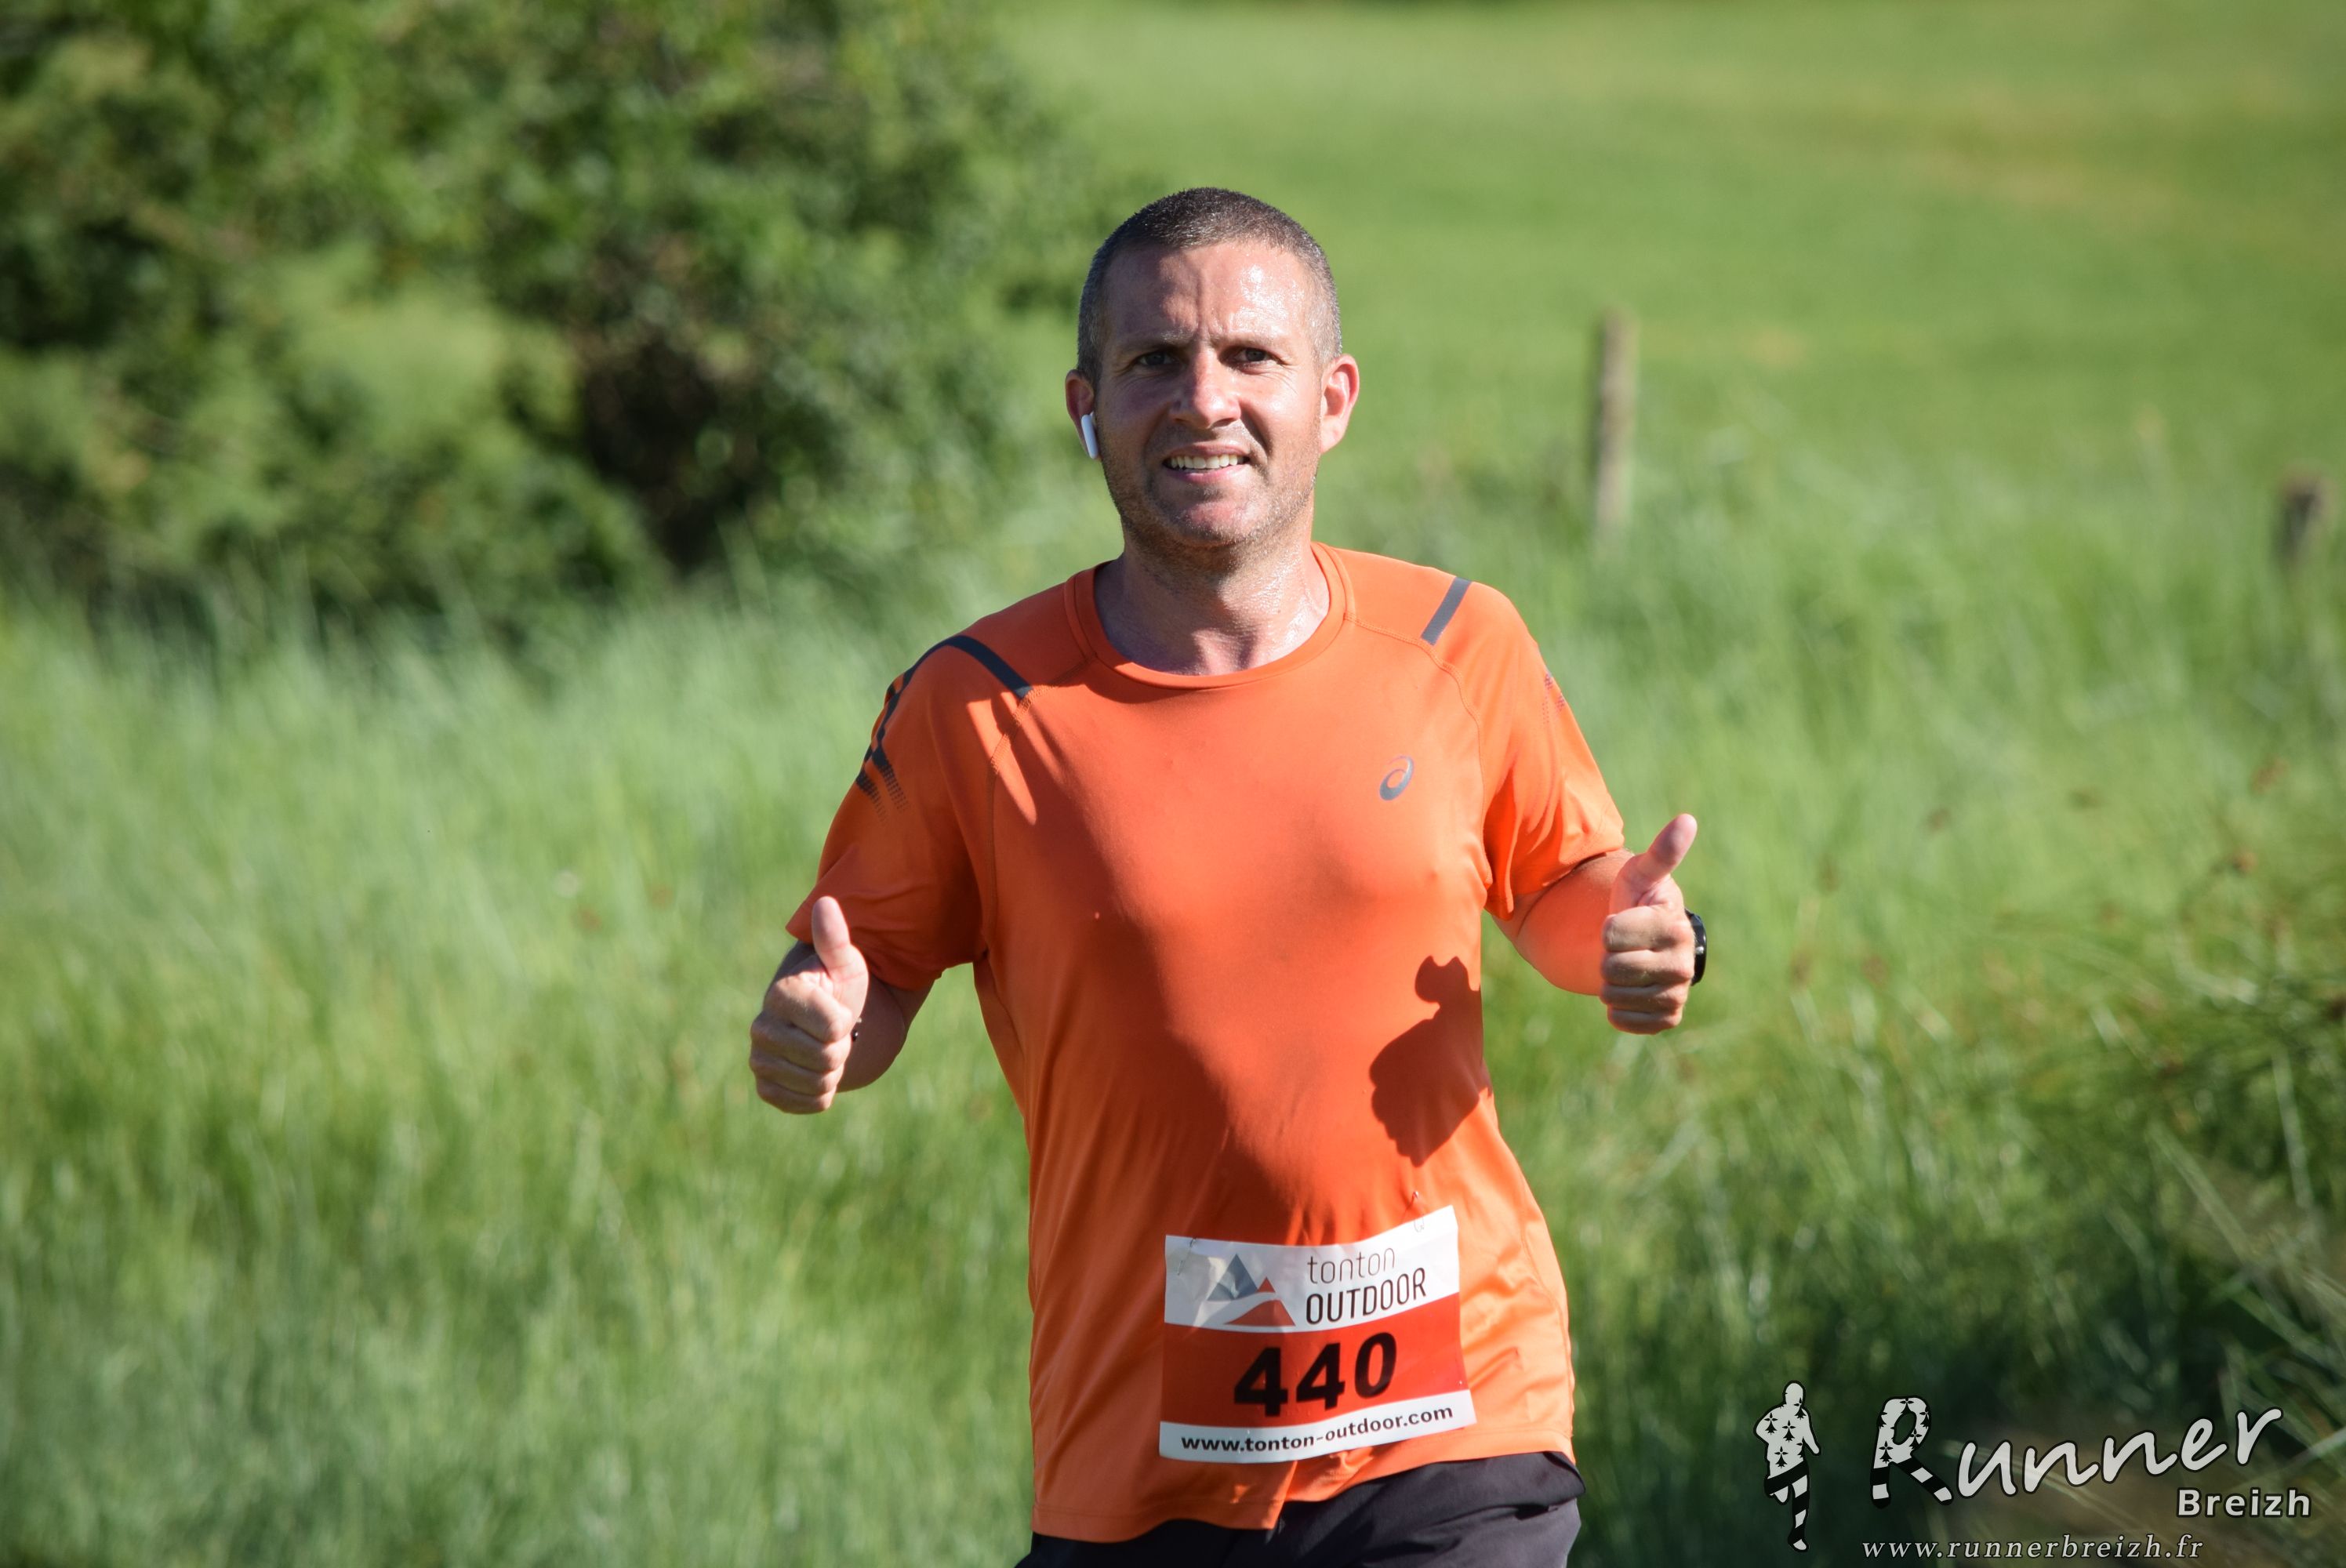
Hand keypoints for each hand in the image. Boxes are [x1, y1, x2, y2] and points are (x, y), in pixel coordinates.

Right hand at [750, 895, 869, 1113]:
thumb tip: (826, 903)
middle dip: (841, 1048)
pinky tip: (816, 1073)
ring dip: (833, 1071)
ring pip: (818, 1083)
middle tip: (835, 1033)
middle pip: (826, 1057)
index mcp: (780, 995)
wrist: (830, 1025)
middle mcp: (761, 1028)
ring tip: (825, 1050)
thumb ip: (835, 937)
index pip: (833, 1028)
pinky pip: (807, 1103)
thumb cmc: (841, 989)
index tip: (840, 1009)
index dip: (846, 1021)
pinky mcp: (766, 1089)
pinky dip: (822, 1094)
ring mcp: (760, 1060)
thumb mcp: (845, 962)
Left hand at [1601, 814, 1698, 1034]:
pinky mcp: (1667, 1016)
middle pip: (1611, 968)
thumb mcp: (1641, 874)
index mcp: (1674, 926)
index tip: (1619, 919)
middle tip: (1621, 947)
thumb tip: (1687, 820)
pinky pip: (1625, 1020)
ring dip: (1608, 982)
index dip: (1606, 927)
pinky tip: (1626, 993)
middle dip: (1605, 956)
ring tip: (1623, 967)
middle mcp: (1683, 963)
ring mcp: (1676, 992)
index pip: (1611, 933)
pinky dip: (1616, 1010)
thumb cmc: (1637, 902)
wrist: (1644, 945)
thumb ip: (1661, 852)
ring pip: (1614, 996)